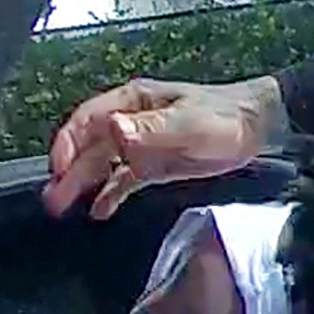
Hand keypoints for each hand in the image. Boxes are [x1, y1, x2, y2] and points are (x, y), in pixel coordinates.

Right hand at [42, 77, 283, 219]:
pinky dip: (110, 193)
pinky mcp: (154, 164)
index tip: (60, 169)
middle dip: (68, 171)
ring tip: (62, 207)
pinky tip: (99, 211)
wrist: (259, 126)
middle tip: (53, 200)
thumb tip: (112, 130)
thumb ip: (151, 128)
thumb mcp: (190, 122)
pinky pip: (124, 179)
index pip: (87, 121)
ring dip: (82, 184)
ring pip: (102, 164)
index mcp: (134, 102)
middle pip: (89, 146)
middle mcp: (131, 122)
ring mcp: (141, 144)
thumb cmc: (225, 116)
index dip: (68, 143)